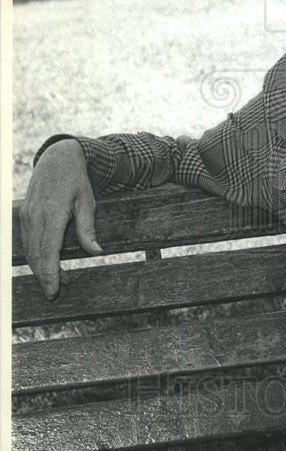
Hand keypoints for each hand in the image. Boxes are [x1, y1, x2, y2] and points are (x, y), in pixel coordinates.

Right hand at [19, 139, 101, 299]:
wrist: (57, 159)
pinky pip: (27, 240)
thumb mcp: (88, 201)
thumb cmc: (76, 180)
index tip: (53, 290)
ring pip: (29, 249)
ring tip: (56, 280)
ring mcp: (27, 215)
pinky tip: (46, 262)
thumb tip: (97, 252)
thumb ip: (88, 228)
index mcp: (52, 213)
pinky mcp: (24, 214)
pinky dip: (35, 254)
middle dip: (44, 276)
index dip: (50, 273)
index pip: (48, 251)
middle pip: (36, 254)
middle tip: (55, 292)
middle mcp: (35, 215)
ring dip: (40, 267)